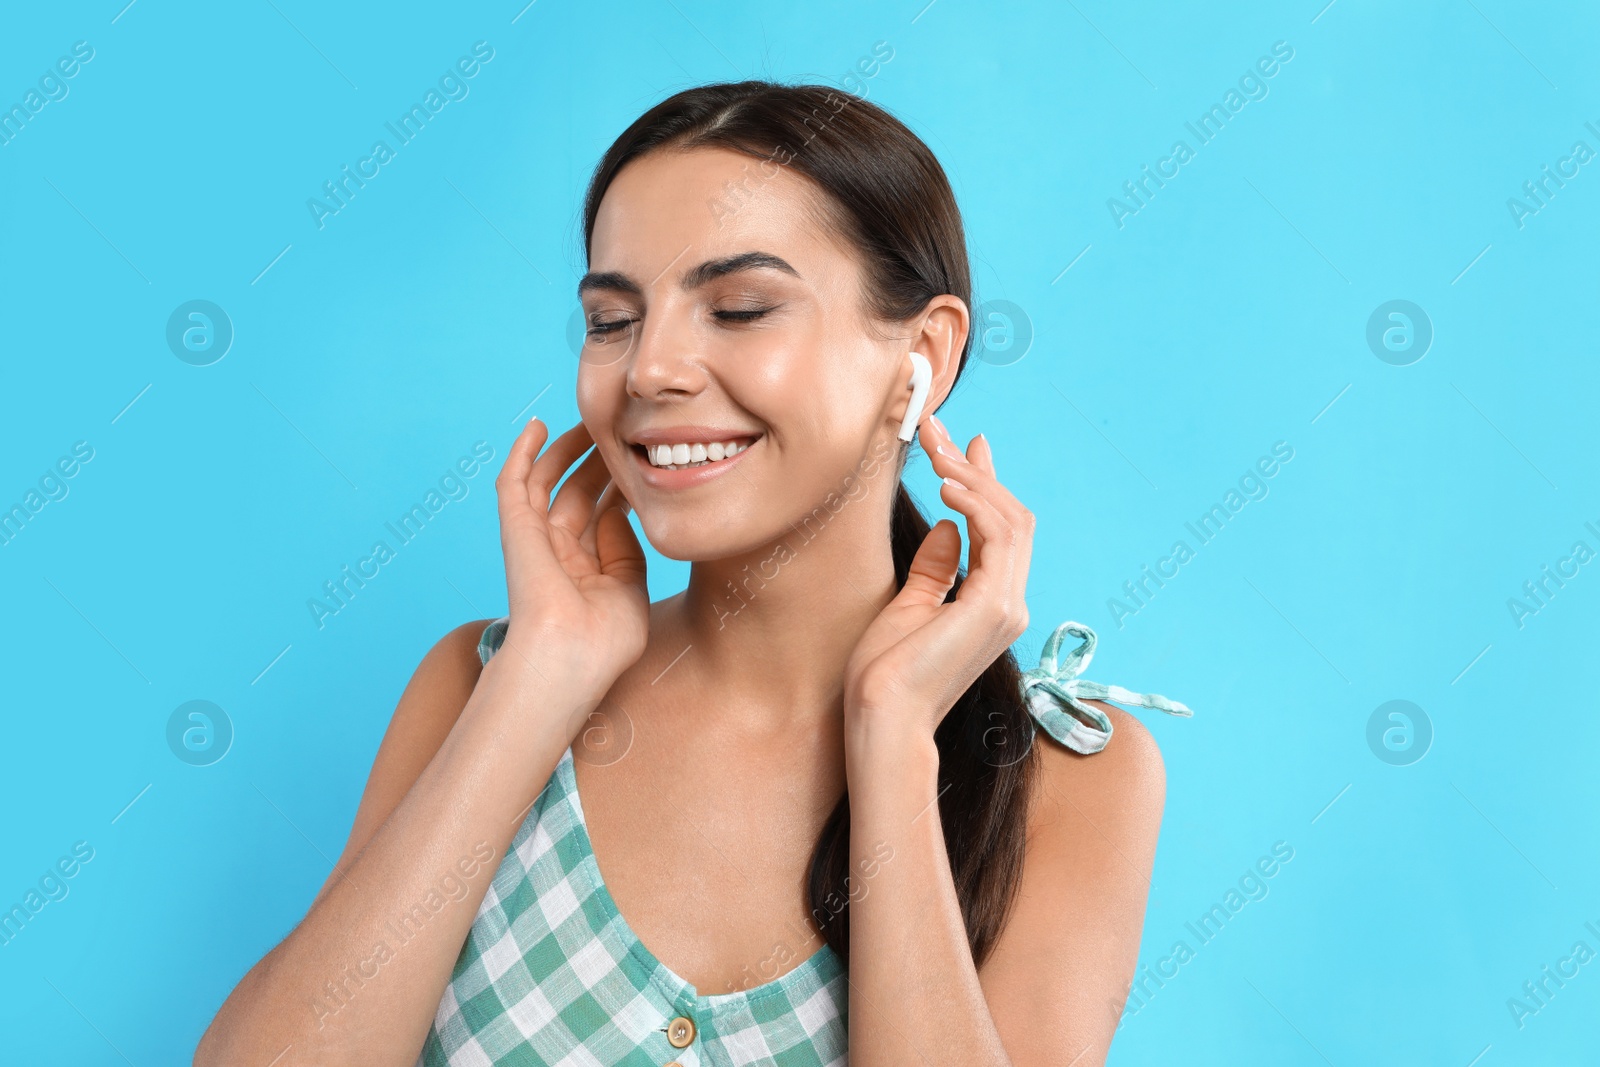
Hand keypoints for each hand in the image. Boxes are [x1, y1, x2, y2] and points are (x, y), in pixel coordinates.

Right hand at [494, 417, 648, 699]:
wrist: (569, 658)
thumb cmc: (604, 642)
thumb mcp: (631, 591)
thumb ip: (625, 550)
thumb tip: (617, 509)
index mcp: (586, 572)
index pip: (602, 516)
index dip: (621, 487)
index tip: (645, 461)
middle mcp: (559, 554)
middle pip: (578, 493)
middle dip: (600, 462)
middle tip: (624, 432)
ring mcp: (535, 540)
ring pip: (548, 481)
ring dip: (568, 451)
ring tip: (592, 422)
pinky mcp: (516, 529)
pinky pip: (513, 483)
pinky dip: (522, 452)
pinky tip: (538, 426)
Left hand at [842, 414, 1035, 740]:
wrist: (881, 719)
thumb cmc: (884, 675)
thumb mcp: (908, 606)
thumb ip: (934, 569)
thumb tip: (946, 526)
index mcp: (992, 606)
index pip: (1001, 531)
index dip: (985, 483)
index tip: (964, 446)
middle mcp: (1009, 605)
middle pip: (1010, 518)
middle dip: (976, 469)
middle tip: (939, 432)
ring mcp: (1007, 607)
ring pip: (1010, 521)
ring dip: (973, 478)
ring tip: (936, 452)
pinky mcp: (993, 607)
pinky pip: (997, 537)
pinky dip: (976, 503)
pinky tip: (946, 484)